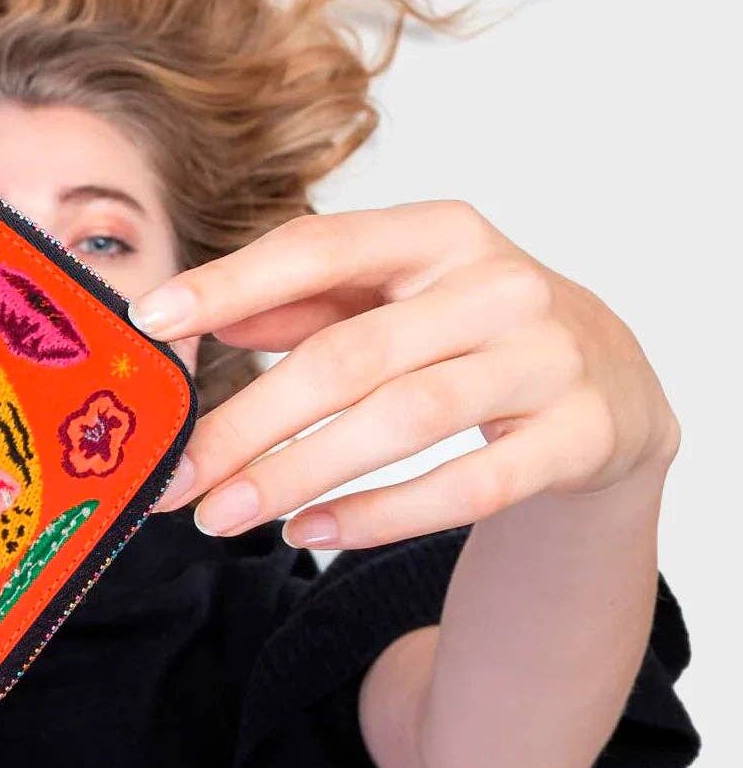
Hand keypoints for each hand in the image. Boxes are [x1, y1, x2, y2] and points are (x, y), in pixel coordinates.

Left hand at [138, 201, 680, 545]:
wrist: (617, 386)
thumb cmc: (475, 335)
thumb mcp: (397, 301)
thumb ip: (305, 305)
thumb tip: (198, 320)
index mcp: (441, 233)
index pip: (320, 248)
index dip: (231, 284)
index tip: (151, 322)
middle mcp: (498, 285)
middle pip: (349, 355)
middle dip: (247, 423)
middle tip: (175, 477)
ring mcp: (546, 359)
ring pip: (403, 420)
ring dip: (299, 474)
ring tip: (222, 516)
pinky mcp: (580, 435)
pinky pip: (468, 485)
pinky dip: (382, 515)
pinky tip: (312, 534)